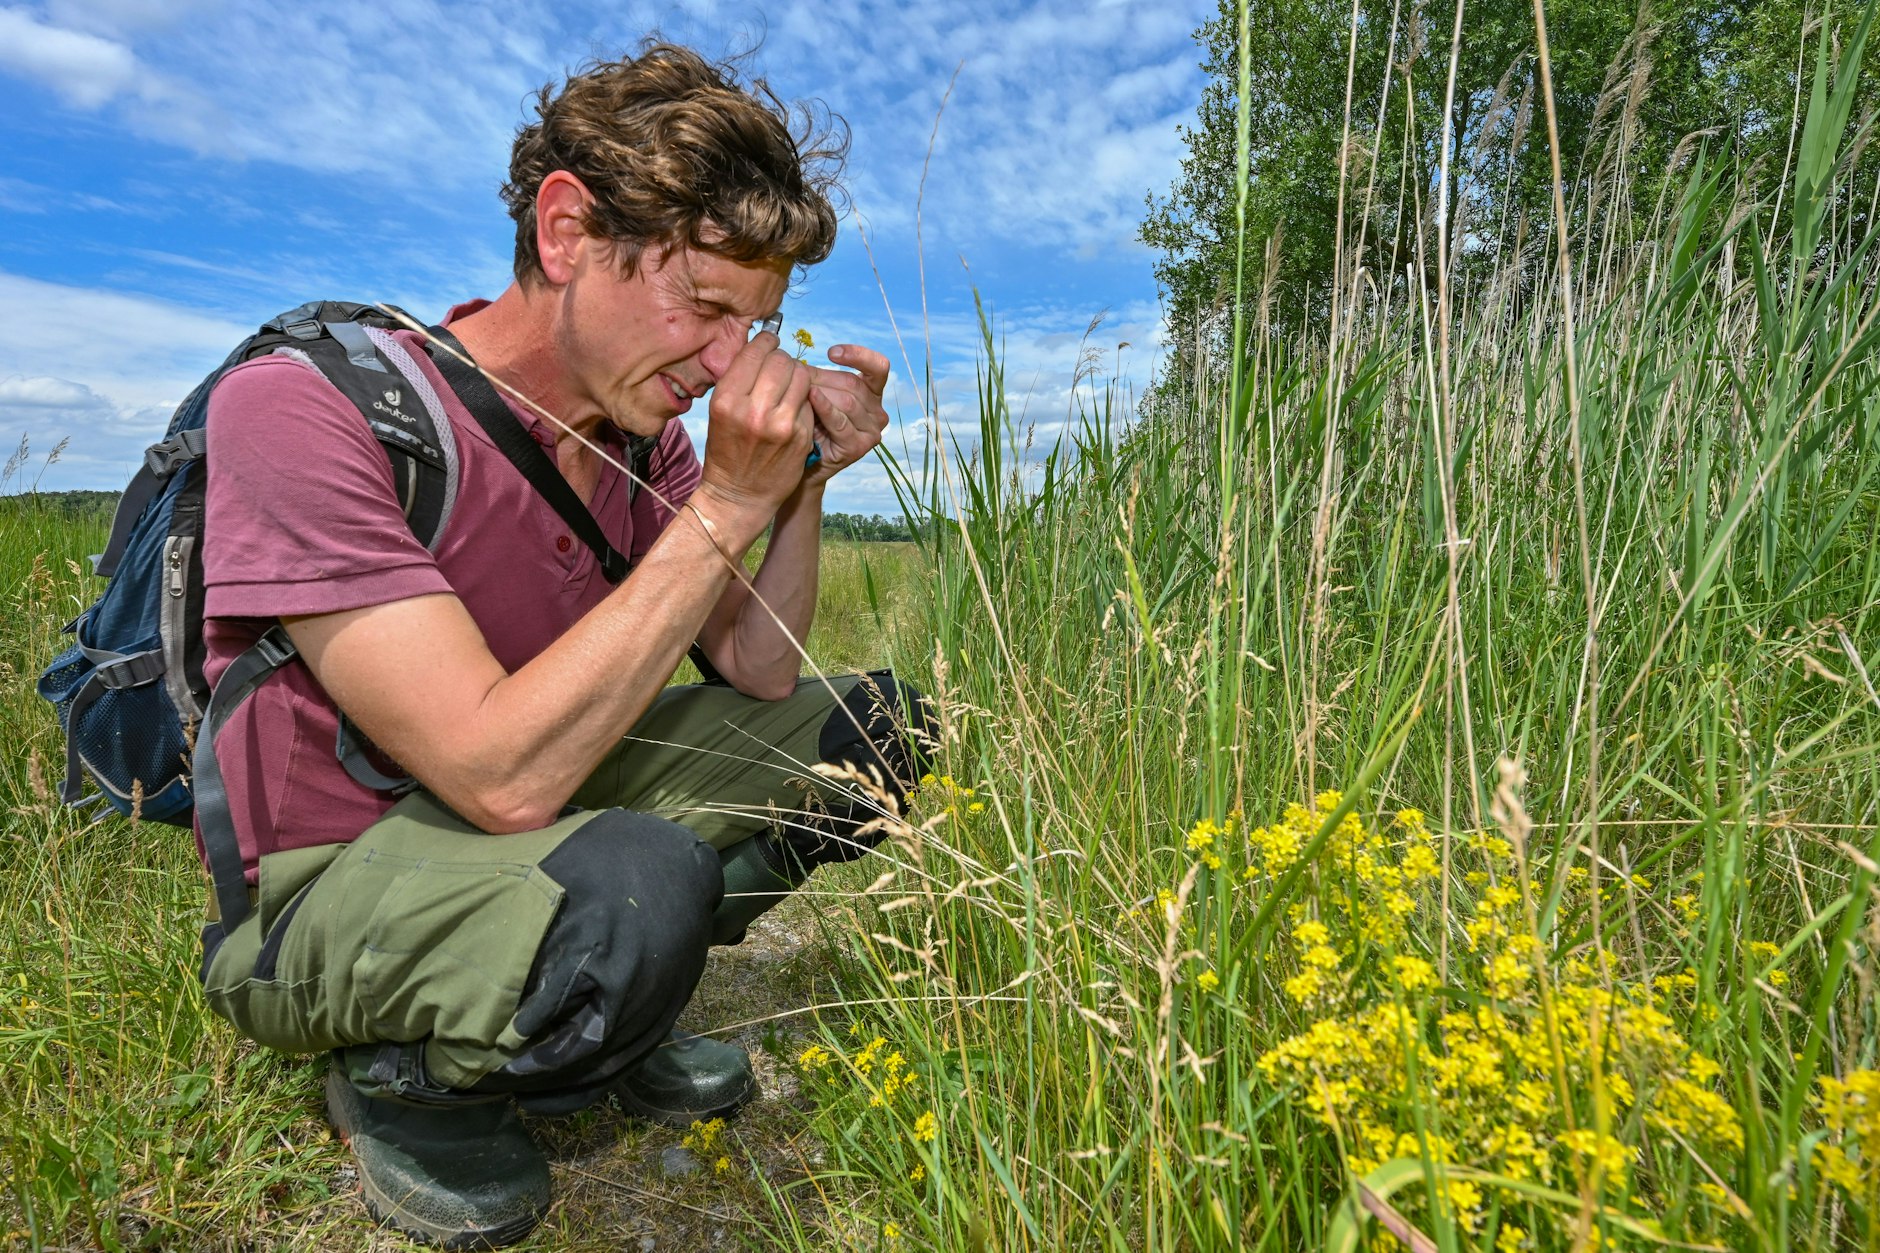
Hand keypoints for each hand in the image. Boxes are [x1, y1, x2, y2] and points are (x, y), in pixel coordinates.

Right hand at [698, 331, 815, 517]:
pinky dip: (805, 400)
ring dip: (798, 377)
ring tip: (789, 385)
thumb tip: (761, 346)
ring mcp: (780, 425)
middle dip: (783, 359)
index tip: (770, 343)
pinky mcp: (801, 437)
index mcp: (727, 400)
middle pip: (782, 361)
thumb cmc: (727, 450)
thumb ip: (738, 379)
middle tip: (781, 367)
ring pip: (802, 377)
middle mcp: (753, 411)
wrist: (738, 496)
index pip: (756, 352)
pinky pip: (810, 402)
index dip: (767, 342)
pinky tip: (794, 409)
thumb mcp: (720, 411)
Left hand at [802, 344, 889, 486]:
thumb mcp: (816, 394)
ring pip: (848, 402)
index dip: (858, 355)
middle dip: (824, 378)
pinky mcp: (859, 447)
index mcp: (872, 394)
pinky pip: (841, 422)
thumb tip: (798, 359)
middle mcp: (877, 412)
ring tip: (801, 391)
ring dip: (822, 394)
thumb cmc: (810, 423)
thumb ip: (817, 377)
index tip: (831, 352)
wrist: (803, 461)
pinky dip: (825, 408)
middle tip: (797, 375)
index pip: (878, 367)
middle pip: (854, 384)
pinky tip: (811, 398)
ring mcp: (871, 431)